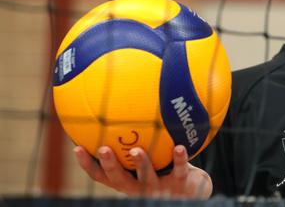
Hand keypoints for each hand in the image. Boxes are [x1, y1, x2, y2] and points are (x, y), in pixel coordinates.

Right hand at [74, 145, 211, 198]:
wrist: (193, 191)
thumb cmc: (164, 170)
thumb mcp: (149, 158)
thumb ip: (136, 142)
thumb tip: (122, 108)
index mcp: (128, 181)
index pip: (102, 175)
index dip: (88, 164)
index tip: (76, 148)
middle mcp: (139, 187)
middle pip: (119, 179)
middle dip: (110, 165)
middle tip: (103, 149)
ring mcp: (158, 188)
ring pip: (147, 177)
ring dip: (141, 163)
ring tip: (137, 150)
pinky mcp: (179, 184)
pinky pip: (178, 170)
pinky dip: (179, 158)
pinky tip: (180, 146)